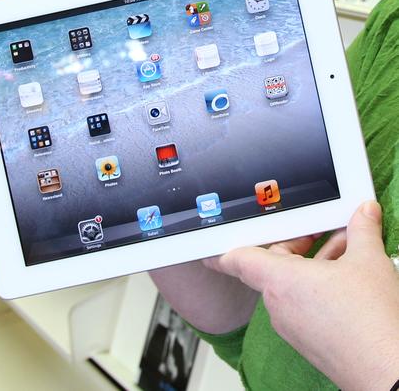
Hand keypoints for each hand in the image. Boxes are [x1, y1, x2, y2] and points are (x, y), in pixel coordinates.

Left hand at [205, 202, 398, 390]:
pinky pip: (305, 305)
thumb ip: (361, 229)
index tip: (206, 245)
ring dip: (315, 264)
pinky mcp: (310, 343)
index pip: (238, 260)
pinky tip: (351, 279)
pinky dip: (320, 287)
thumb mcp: (368, 261)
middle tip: (324, 229)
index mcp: (280, 281)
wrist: (391, 374)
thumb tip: (364, 212)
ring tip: (350, 250)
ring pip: (293, 284)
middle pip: (273, 265)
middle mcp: (279, 306)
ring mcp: (293, 328)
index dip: (221, 249)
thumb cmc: (373, 325)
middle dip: (300, 244)